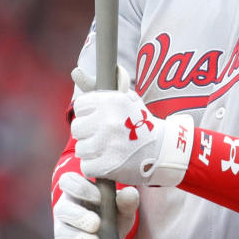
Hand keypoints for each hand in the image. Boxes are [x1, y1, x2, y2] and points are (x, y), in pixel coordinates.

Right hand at [53, 171, 138, 238]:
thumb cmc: (115, 215)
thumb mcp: (124, 208)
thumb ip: (128, 200)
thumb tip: (129, 192)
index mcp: (78, 192)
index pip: (68, 181)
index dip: (80, 188)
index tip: (99, 197)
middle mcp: (66, 211)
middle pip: (62, 209)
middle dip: (78, 216)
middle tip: (96, 223)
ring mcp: (63, 232)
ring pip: (61, 233)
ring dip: (76, 238)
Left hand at [70, 68, 194, 186]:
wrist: (164, 149)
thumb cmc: (140, 122)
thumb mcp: (125, 98)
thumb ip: (97, 85)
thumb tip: (74, 71)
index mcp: (112, 101)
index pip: (81, 106)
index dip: (91, 113)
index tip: (104, 117)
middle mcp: (108, 121)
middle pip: (77, 128)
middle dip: (90, 133)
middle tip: (108, 135)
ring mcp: (108, 144)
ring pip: (81, 148)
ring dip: (94, 151)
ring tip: (111, 148)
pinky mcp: (108, 165)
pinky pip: (87, 166)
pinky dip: (97, 166)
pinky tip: (112, 160)